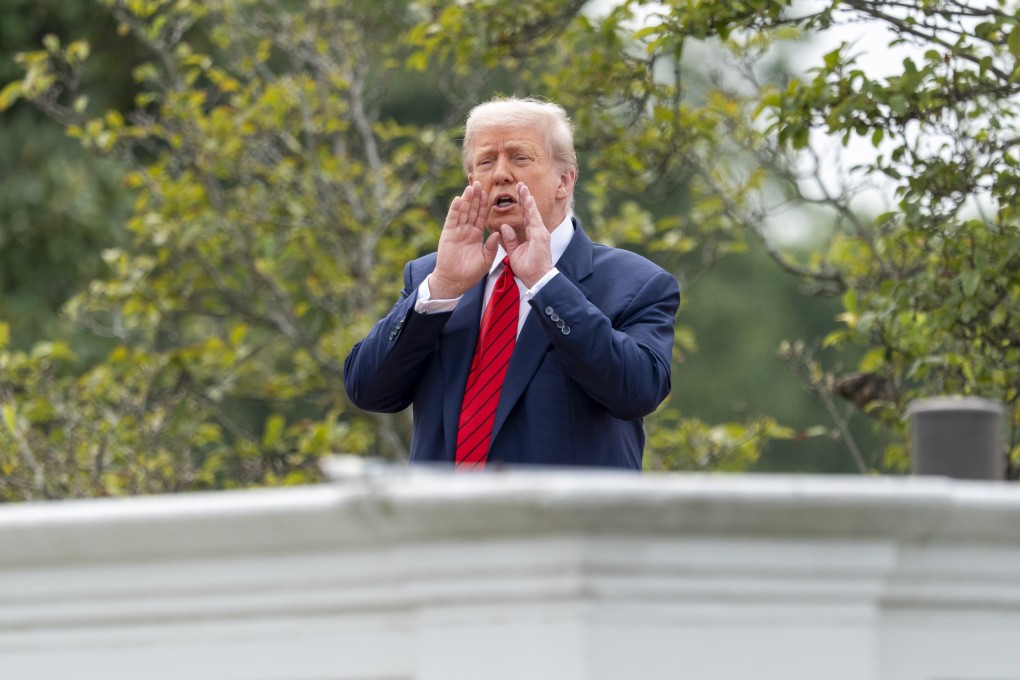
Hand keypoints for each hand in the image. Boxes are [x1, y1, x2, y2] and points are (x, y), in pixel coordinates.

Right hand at [430, 182, 500, 298]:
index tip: (488, 193)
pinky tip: (459, 199)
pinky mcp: (448, 234)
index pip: (481, 216)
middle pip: (472, 210)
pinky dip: (455, 209)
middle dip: (476, 197)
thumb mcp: (486, 260)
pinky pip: (452, 219)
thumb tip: (497, 233)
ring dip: (467, 199)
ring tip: (471, 186)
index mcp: (476, 235)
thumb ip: (491, 246)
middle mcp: (466, 231)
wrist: (454, 282)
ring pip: (463, 211)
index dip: (484, 205)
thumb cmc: (470, 274)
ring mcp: (456, 231)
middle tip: (479, 182)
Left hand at [498, 183, 552, 288]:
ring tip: (522, 187)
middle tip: (520, 185)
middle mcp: (537, 231)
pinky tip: (527, 198)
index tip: (517, 194)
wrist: (538, 279)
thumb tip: (504, 227)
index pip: (525, 217)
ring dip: (527, 199)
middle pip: (529, 211)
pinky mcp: (540, 235)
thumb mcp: (514, 253)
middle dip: (524, 198)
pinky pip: (534, 219)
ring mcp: (540, 232)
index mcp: (532, 235)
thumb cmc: (528, 269)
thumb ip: (510, 239)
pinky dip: (530, 208)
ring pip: (532, 212)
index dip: (521, 205)